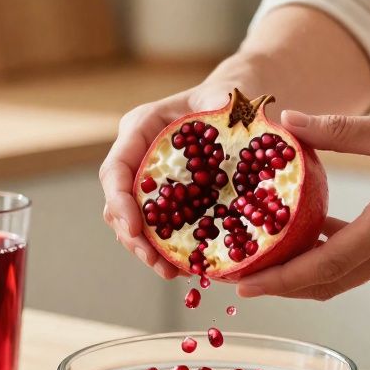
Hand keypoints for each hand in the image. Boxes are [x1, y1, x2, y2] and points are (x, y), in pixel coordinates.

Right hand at [100, 80, 252, 279]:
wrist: (233, 105)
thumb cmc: (228, 98)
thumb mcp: (228, 98)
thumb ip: (229, 110)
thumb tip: (253, 129)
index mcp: (141, 127)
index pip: (116, 168)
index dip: (120, 201)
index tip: (135, 228)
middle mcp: (136, 154)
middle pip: (117, 202)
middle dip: (132, 236)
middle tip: (156, 262)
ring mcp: (146, 179)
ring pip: (130, 220)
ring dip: (145, 249)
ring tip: (170, 271)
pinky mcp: (162, 198)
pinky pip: (154, 226)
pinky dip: (164, 248)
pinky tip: (186, 266)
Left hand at [236, 108, 369, 299]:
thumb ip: (340, 130)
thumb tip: (288, 121)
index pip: (325, 267)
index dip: (280, 279)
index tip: (243, 284)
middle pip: (329, 283)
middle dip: (281, 285)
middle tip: (237, 278)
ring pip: (345, 276)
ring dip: (303, 274)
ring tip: (261, 259)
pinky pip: (363, 262)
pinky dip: (330, 257)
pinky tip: (304, 235)